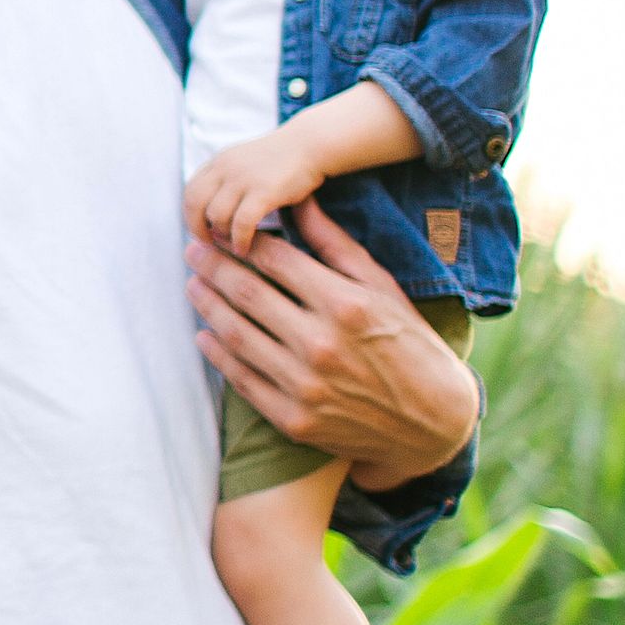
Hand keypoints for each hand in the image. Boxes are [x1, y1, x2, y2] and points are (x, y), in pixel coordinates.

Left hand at [184, 126, 325, 247]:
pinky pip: (241, 222)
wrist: (310, 144)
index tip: (200, 231)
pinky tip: (244, 248)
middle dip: (196, 227)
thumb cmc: (282, 160)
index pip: (191, 190)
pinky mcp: (263, 191)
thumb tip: (213, 212)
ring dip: (221, 235)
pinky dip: (239, 239)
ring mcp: (243, 178)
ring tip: (232, 245)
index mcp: (219, 162)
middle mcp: (226, 168)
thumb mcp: (245, 163)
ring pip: (216, 214)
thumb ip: (228, 181)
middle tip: (208, 243)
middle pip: (194, 202)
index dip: (191, 215)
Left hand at [186, 200, 479, 486]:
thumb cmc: (411, 345)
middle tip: (192, 252)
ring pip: (237, 336)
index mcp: (346, 305)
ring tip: (193, 286)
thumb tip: (301, 202)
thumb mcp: (383, 289)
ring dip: (208, 307)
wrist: (433, 423)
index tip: (220, 232)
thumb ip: (336, 246)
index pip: (277, 262)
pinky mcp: (294, 420)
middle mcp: (321, 344)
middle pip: (248, 295)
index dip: (242, 243)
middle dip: (214, 268)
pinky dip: (218, 356)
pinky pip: (243, 380)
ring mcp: (305, 386)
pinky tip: (204, 336)